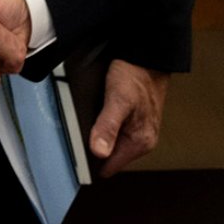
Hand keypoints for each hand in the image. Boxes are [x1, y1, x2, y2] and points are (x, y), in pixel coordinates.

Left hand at [87, 60, 168, 176]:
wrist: (148, 55)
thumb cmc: (136, 75)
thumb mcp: (118, 99)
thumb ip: (108, 127)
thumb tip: (98, 152)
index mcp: (140, 142)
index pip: (108, 167)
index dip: (89, 162)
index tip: (74, 151)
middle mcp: (141, 141)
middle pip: (108, 156)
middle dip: (92, 147)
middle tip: (76, 130)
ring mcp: (138, 131)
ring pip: (109, 142)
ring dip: (96, 135)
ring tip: (86, 119)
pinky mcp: (133, 120)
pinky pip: (112, 130)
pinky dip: (102, 125)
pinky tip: (96, 113)